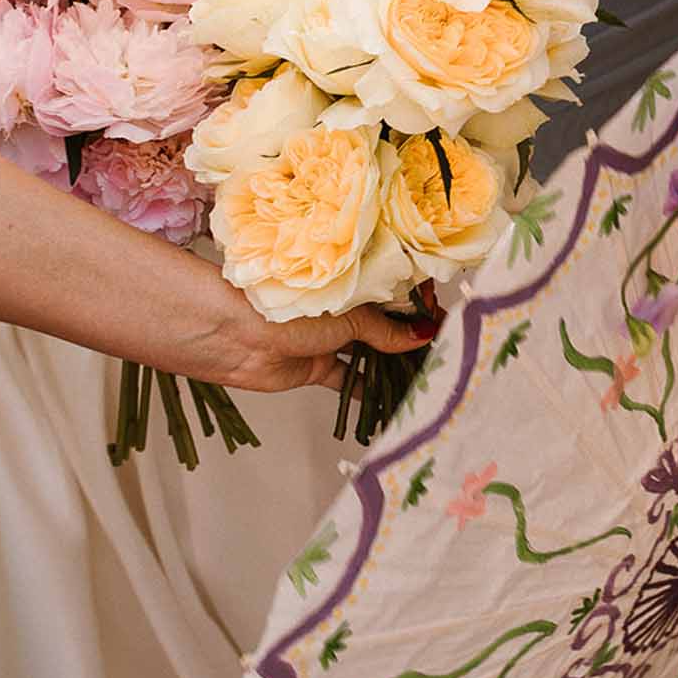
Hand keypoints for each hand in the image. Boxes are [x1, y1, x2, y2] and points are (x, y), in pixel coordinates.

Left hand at [221, 299, 435, 394]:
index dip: (421, 302)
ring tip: (426, 373)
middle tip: (444, 348)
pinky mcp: (317, 366)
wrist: (231, 334)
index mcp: (350, 280)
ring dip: (394, 361)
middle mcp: (343, 306)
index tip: (445, 317)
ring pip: (371, 350)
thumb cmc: (286, 307)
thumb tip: (423, 334)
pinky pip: (350, 377)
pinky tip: (392, 397)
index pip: (396, 288)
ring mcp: (330, 336)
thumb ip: (385, 329)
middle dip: (413, 334)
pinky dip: (369, 387)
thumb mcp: (346, 315)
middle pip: (387, 321)